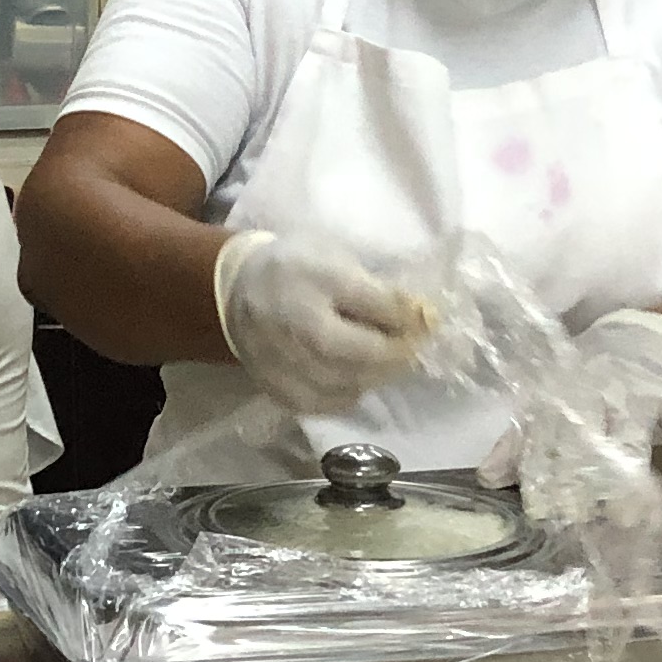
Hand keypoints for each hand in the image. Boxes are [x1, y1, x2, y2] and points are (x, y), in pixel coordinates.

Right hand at [213, 230, 437, 416]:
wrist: (235, 293)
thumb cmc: (296, 268)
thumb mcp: (336, 258)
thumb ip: (375, 288)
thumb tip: (420, 317)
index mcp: (313, 279)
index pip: (377, 305)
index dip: (410, 316)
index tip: (425, 317)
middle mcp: (296, 324)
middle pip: (364, 353)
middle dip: (397, 353)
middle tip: (411, 347)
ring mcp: (283, 362)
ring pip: (349, 383)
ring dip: (378, 375)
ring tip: (386, 361)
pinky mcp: (277, 388)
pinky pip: (326, 402)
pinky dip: (350, 393)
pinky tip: (355, 376)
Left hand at [477, 306, 661, 516]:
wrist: (645, 337)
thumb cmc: (589, 384)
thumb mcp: (550, 404)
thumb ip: (519, 442)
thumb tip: (487, 478)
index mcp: (559, 399)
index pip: (545, 439)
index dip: (541, 475)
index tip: (540, 511)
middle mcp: (596, 396)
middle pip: (585, 440)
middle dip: (579, 480)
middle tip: (577, 519)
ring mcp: (638, 396)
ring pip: (631, 435)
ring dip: (628, 472)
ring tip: (625, 515)